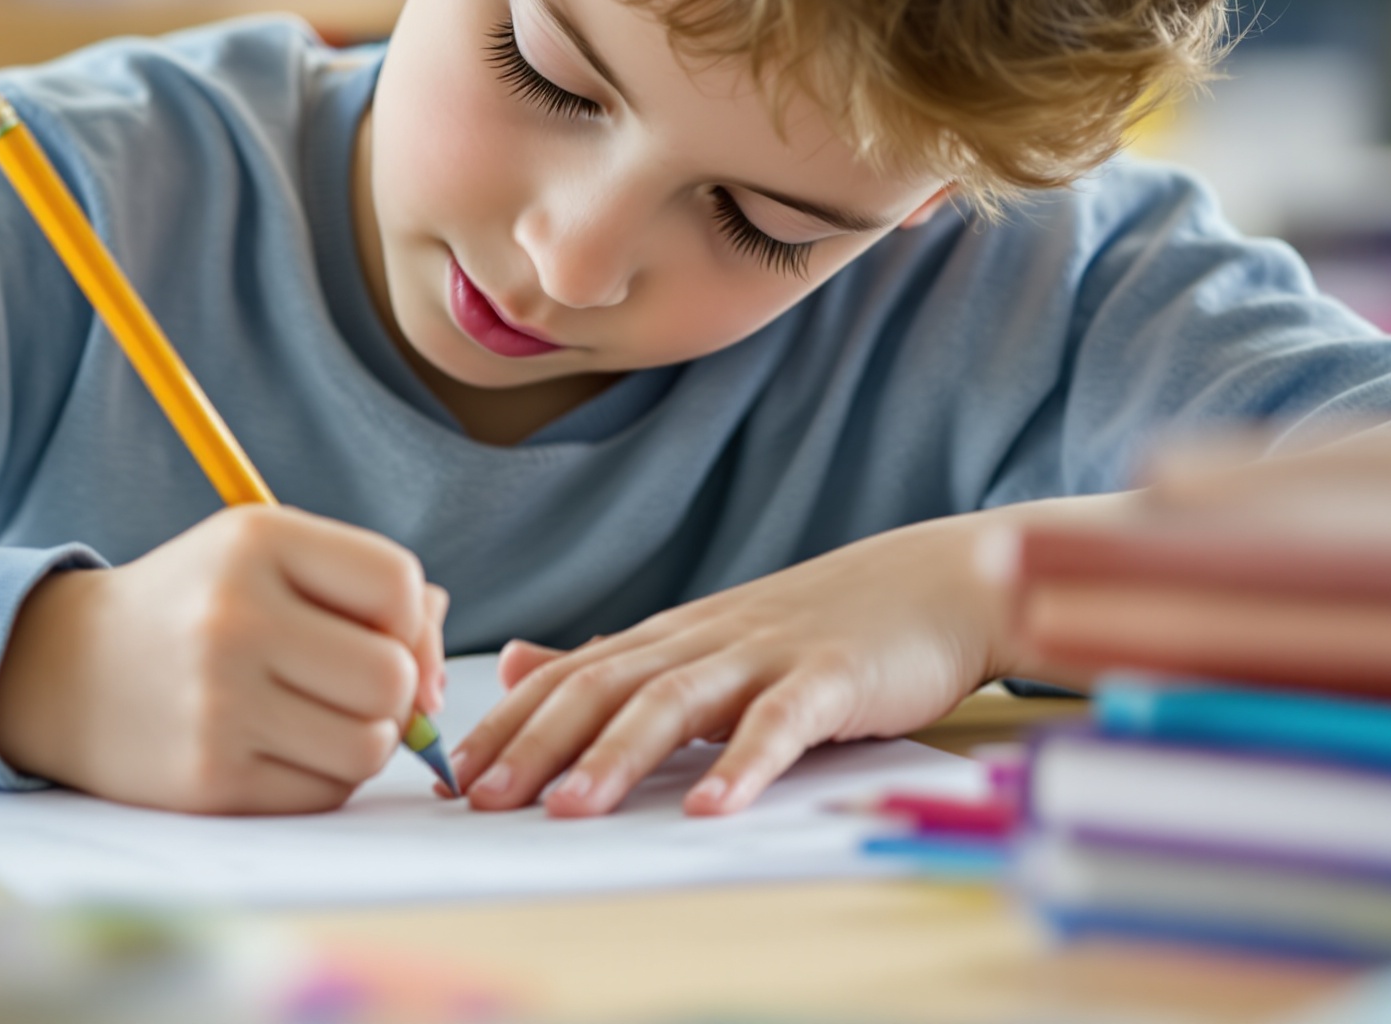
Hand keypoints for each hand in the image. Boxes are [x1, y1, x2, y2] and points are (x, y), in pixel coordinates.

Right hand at [0, 504, 447, 813]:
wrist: (63, 671)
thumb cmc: (194, 609)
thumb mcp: (264, 561)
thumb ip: (366, 593)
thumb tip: (436, 679)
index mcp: (256, 541)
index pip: (398, 583)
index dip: (408, 618)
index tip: (376, 632)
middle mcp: (235, 617)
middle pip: (392, 677)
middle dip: (390, 690)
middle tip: (344, 685)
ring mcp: (219, 703)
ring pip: (370, 745)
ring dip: (360, 739)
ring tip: (312, 717)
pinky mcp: (209, 780)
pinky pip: (324, 793)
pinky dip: (320, 778)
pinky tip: (275, 748)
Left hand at [448, 503, 1107, 817]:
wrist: (936, 582)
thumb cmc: (821, 624)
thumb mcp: (707, 637)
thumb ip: (617, 658)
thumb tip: (518, 661)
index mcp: (671, 637)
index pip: (572, 678)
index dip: (511, 722)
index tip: (454, 773)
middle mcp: (704, 639)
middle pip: (606, 688)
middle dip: (538, 742)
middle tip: (483, 796)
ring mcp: (766, 655)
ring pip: (676, 703)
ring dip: (619, 756)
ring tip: (572, 808)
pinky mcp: (831, 678)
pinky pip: (780, 723)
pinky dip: (744, 763)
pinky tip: (715, 806)